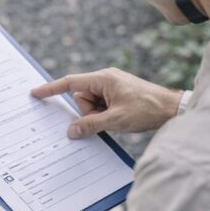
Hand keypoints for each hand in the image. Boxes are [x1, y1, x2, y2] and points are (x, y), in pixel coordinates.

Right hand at [30, 68, 182, 138]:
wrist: (173, 110)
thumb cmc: (147, 109)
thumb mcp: (116, 120)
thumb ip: (91, 125)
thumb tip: (71, 131)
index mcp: (103, 79)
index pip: (70, 83)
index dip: (51, 89)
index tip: (35, 93)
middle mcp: (106, 80)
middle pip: (81, 99)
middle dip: (89, 113)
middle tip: (108, 119)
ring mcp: (112, 88)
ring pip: (91, 106)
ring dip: (99, 117)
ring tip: (118, 120)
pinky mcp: (118, 96)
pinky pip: (101, 108)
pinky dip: (105, 117)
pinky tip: (118, 121)